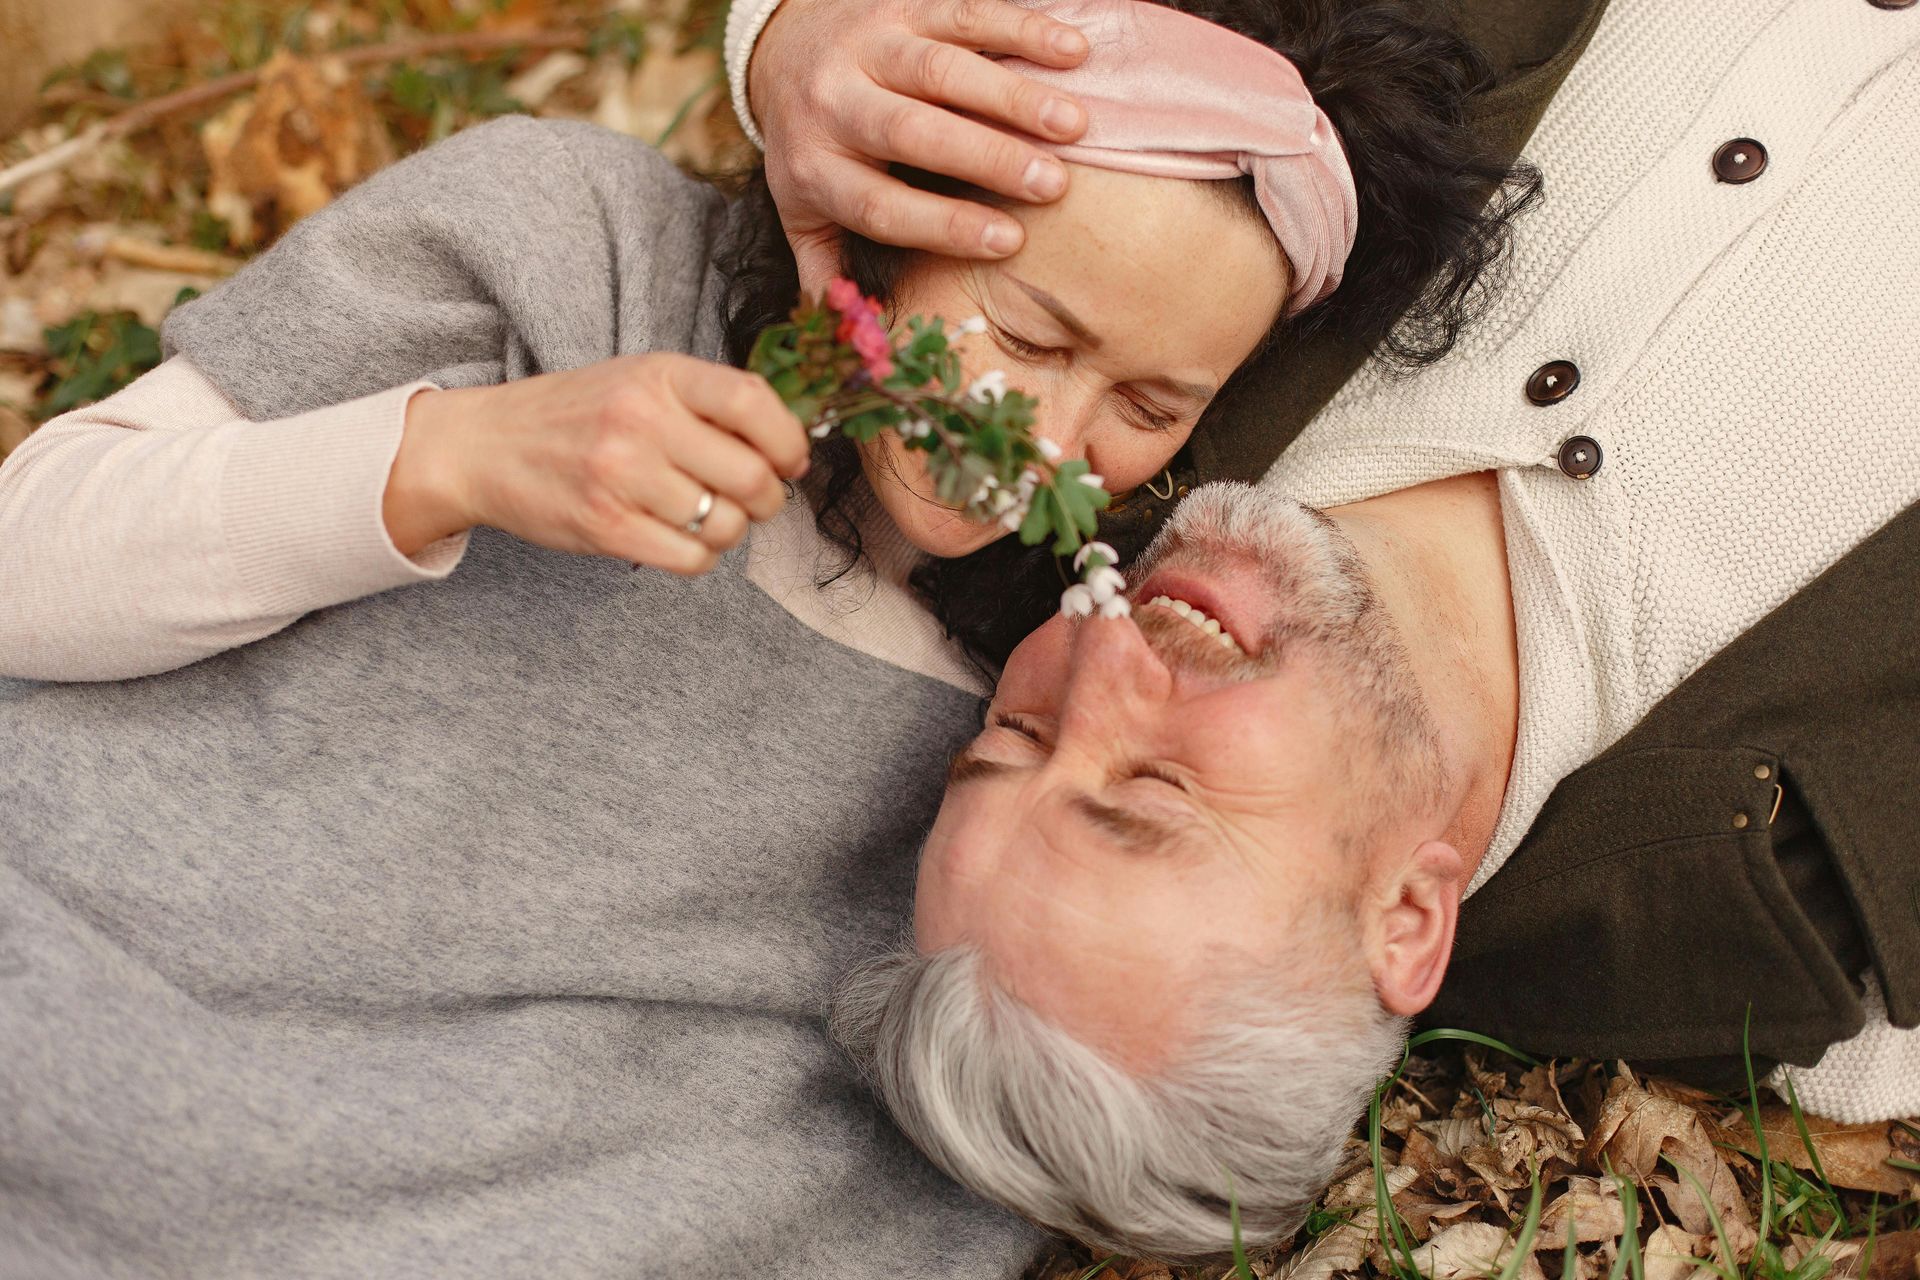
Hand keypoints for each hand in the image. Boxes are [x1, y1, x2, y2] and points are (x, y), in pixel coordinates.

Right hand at [385, 354, 808, 574]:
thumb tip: (790, 441)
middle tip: (755, 499)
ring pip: (726, 525)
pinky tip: (681, 539)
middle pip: (751, 476)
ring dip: (730, 531)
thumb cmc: (577, 415)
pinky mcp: (606, 528)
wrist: (485, 446)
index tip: (790, 460)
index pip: (753, 402)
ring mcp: (621, 477)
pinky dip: (700, 556)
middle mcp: (641, 421)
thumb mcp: (641, 380)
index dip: (789, 441)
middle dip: (769, 498)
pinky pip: (691, 559)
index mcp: (660, 375)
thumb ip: (708, 401)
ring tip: (706, 516)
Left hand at [748, 0, 1091, 289]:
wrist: (780, 48)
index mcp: (815, 169)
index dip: (944, 223)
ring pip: (941, 68)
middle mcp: (834, 103)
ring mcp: (869, 47)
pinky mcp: (901, 4)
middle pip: (912, 131)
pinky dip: (1021, 27)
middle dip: (986, 157)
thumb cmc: (813, 148)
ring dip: (1012, 94)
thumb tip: (851, 340)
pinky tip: (1071, 51)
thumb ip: (826, 271)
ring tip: (1074, 124)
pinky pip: (963, 12)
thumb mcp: (803, 212)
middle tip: (1053, 184)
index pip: (880, 203)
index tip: (1009, 241)